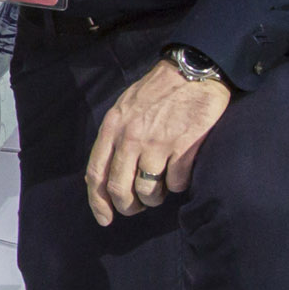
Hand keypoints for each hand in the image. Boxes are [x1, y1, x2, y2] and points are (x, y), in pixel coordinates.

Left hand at [83, 58, 232, 226]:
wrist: (192, 71)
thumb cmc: (157, 90)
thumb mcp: (124, 108)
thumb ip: (114, 137)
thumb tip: (107, 172)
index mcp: (112, 128)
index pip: (96, 174)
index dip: (98, 202)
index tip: (104, 218)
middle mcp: (131, 138)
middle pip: (120, 189)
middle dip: (127, 206)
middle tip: (135, 209)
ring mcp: (158, 144)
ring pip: (148, 191)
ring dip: (153, 198)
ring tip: (159, 190)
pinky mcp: (184, 147)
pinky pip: (176, 183)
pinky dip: (177, 186)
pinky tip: (179, 176)